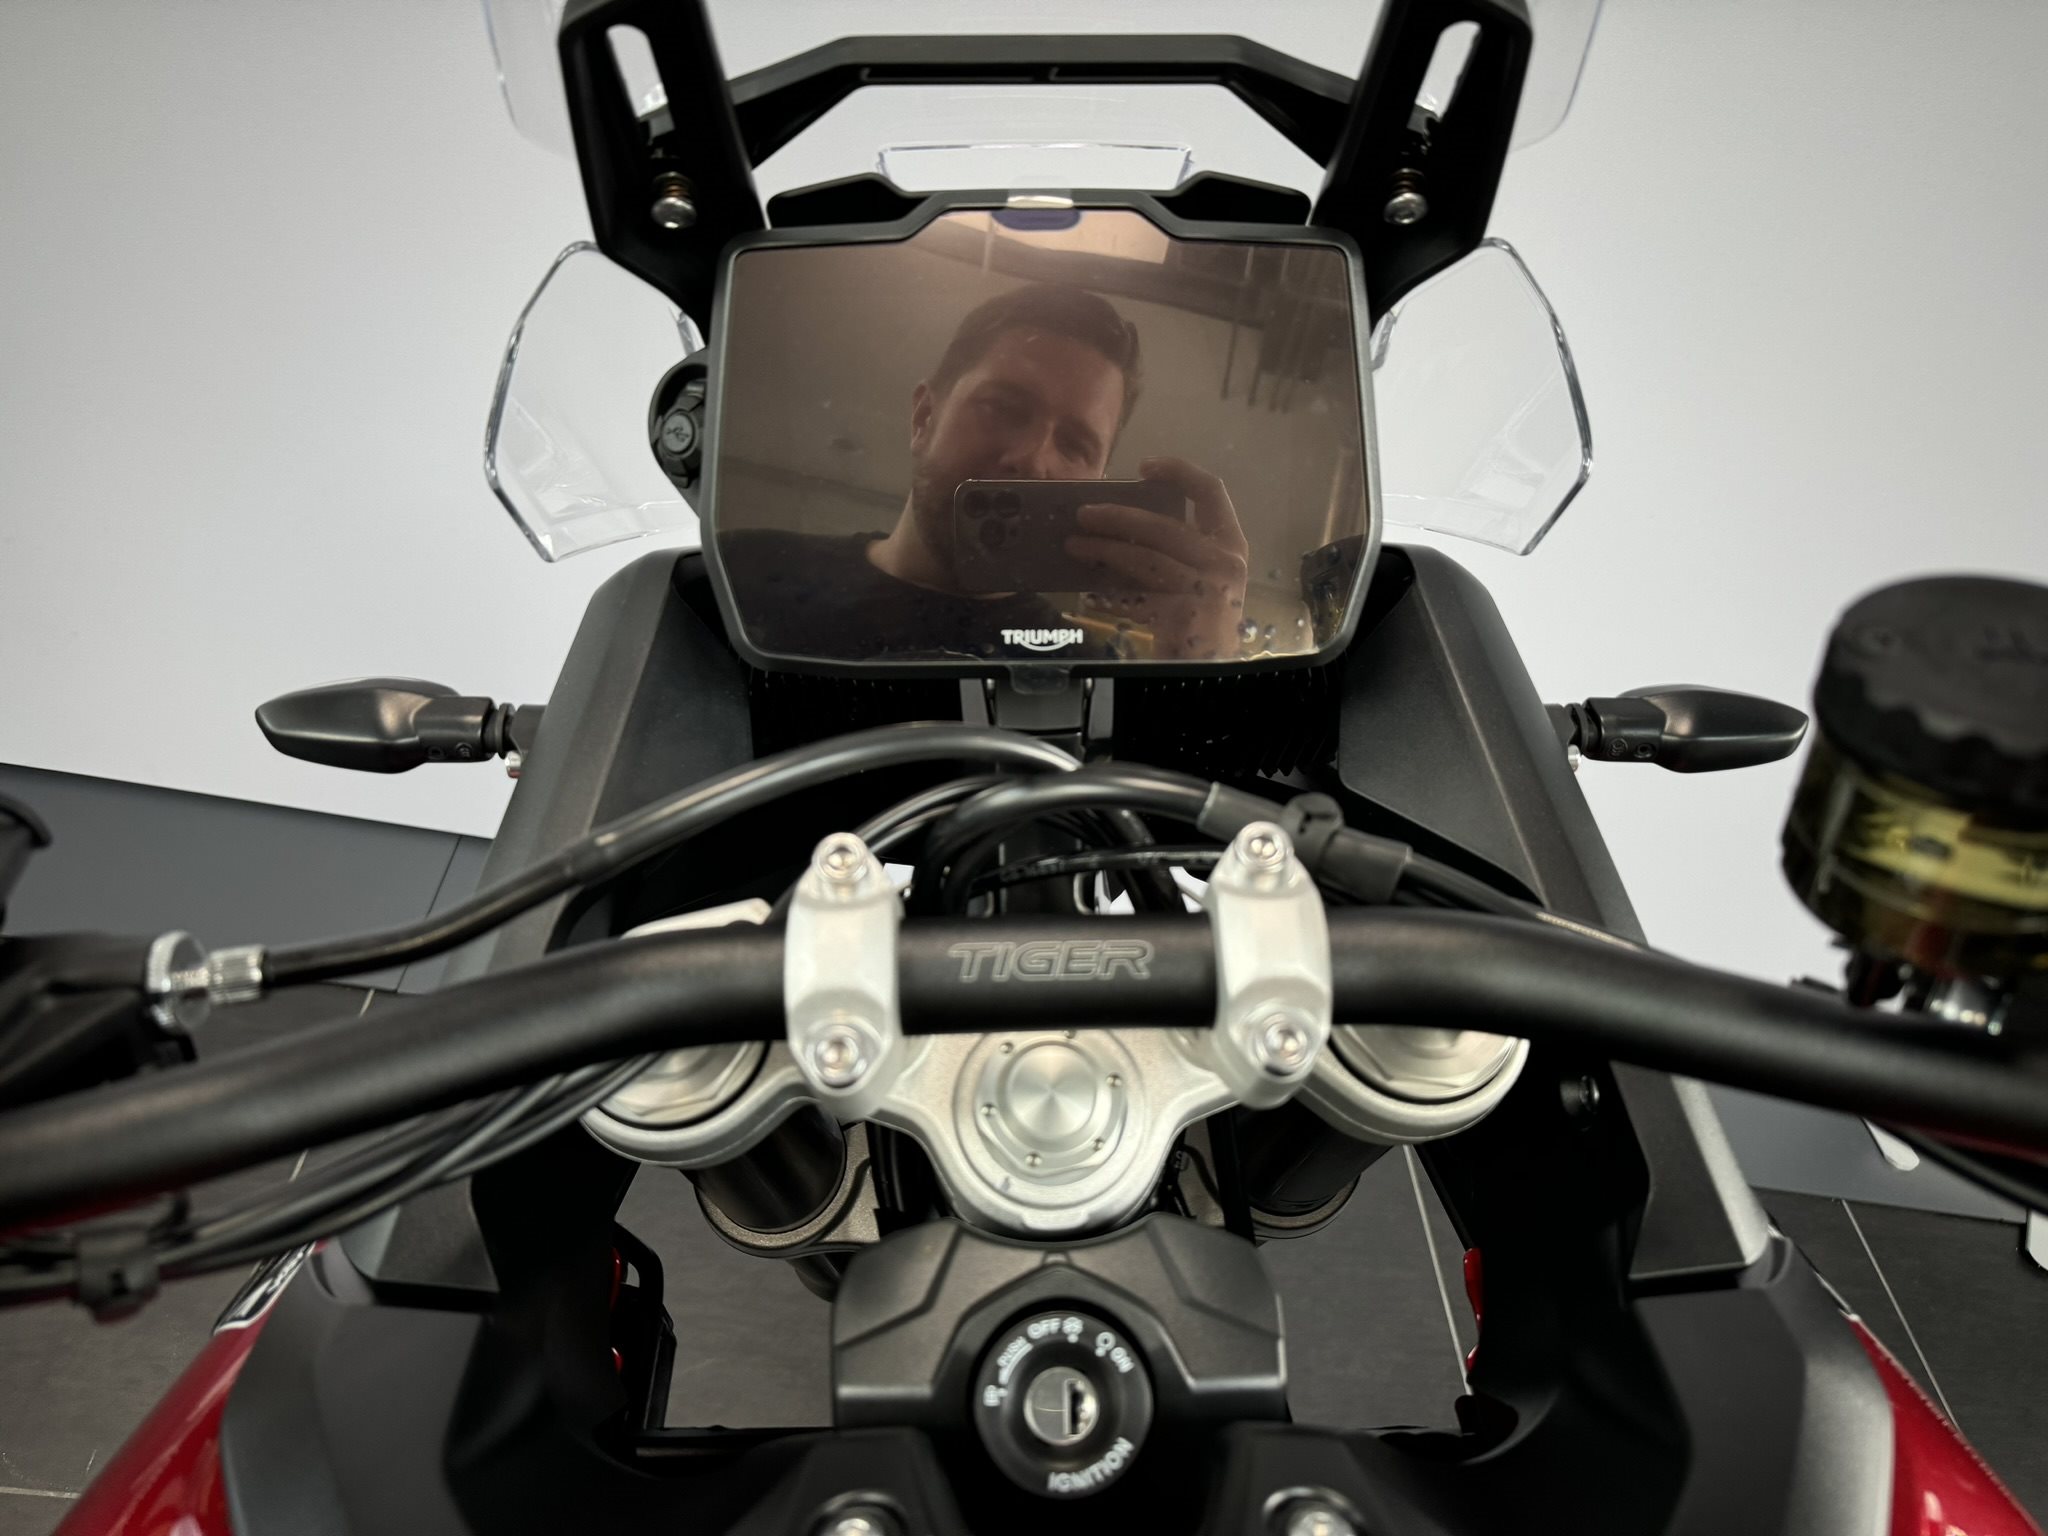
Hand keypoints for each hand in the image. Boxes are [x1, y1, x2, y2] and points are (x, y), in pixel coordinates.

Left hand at [1064, 456, 1250, 660]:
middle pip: (1163, 525)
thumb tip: (1118, 524)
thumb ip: (1174, 550)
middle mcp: (1225, 562)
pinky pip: (1136, 594)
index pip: (1211, 491)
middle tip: (1082, 513)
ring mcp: (1207, 588)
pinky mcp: (1184, 614)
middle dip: (1117, 516)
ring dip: (1103, 549)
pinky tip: (1090, 589)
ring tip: (1074, 545)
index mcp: (1231, 544)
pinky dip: (1110, 590)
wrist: (1210, 670)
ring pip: (1144, 558)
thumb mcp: (1198, 577)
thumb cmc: (1200, 621)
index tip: (1143, 466)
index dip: (1178, 471)